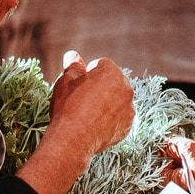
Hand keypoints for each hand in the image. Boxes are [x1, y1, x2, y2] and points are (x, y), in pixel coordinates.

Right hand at [17, 50, 134, 193]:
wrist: (73, 138)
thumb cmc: (68, 106)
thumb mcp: (66, 81)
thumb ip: (73, 66)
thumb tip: (73, 55)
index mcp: (112, 71)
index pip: (101, 64)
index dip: (88, 72)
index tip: (79, 84)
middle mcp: (126, 87)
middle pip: (113, 81)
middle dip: (101, 86)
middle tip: (83, 98)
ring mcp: (129, 108)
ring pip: (117, 99)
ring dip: (107, 102)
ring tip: (88, 113)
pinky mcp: (128, 126)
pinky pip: (119, 117)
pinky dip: (111, 119)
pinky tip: (95, 124)